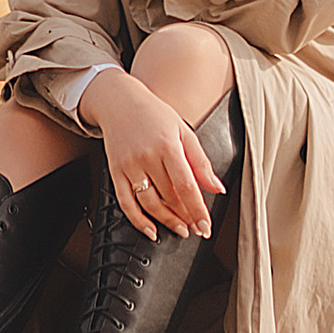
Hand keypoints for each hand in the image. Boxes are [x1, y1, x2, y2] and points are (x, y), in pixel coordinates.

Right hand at [89, 71, 228, 241]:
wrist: (119, 101)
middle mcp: (147, 157)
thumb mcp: (183, 131)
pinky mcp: (115, 172)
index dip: (197, 209)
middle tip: (197, 228)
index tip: (205, 227)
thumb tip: (218, 188)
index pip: (186, 185)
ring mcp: (129, 166)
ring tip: (181, 229)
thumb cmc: (155, 115)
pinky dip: (138, 221)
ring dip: (167, 221)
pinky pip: (126, 203)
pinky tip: (151, 231)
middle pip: (169, 197)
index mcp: (168, 145)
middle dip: (185, 217)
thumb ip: (201, 162)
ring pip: (149, 204)